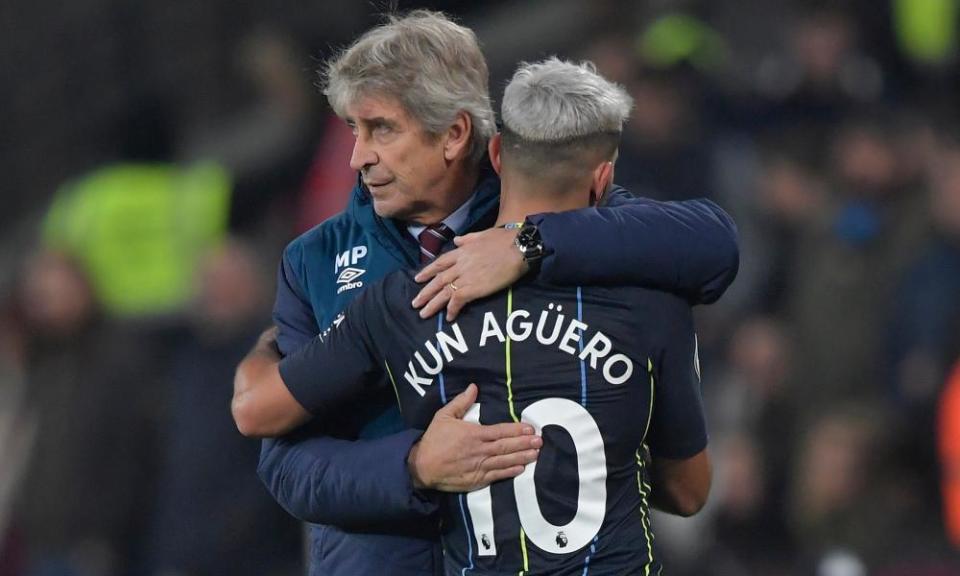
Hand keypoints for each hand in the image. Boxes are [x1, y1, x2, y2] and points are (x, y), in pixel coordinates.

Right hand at [407, 384, 540, 491]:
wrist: (421, 466)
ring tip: (536, 454)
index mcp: (473, 434)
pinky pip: (496, 476)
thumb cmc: (433, 440)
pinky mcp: (476, 479)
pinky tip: (521, 469)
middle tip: (540, 441)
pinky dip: (509, 472)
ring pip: (504, 461)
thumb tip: (474, 387)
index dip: (516, 430)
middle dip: (524, 443)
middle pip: (506, 446)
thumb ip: (460, 402)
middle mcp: (479, 450)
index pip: (500, 431)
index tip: (530, 428)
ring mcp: (479, 466)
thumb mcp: (444, 416)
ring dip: (522, 457)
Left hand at [412, 228, 527, 320]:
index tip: (418, 279)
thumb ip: (468, 239)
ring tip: (423, 314)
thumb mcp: (483, 235)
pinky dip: (452, 309)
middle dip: (425, 292)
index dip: (428, 271)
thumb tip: (457, 241)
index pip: (440, 263)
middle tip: (415, 303)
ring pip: (444, 292)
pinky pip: (458, 301)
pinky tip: (449, 317)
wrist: (518, 247)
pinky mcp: (474, 288)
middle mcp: (460, 264)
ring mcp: (466, 277)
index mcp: (462, 251)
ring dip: (432, 304)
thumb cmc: (505, 239)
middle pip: (438, 280)